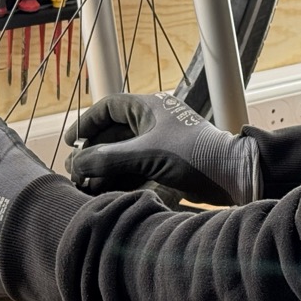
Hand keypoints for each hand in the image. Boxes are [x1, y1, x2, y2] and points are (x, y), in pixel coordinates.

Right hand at [64, 91, 258, 205]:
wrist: (230, 174)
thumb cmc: (193, 154)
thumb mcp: (146, 155)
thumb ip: (108, 158)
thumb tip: (76, 163)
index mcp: (149, 107)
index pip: (109, 107)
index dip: (87, 122)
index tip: (70, 140)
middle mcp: (153, 122)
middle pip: (113, 134)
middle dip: (93, 153)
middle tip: (75, 171)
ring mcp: (160, 144)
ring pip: (123, 154)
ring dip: (104, 169)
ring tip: (85, 186)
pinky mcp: (167, 164)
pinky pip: (136, 169)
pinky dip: (119, 179)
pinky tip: (104, 192)